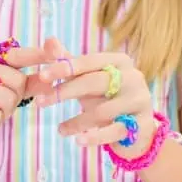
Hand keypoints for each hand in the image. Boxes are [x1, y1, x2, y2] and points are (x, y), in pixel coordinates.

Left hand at [36, 38, 154, 151]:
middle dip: (65, 92)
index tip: (41, 77)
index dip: (63, 68)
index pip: (88, 61)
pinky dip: (94, 137)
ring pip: (102, 110)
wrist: (138, 129)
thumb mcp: (89, 80)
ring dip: (77, 121)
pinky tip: (79, 141)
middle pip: (95, 82)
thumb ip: (70, 64)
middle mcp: (133, 77)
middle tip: (40, 102)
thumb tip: (49, 40)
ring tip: (61, 130)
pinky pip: (113, 131)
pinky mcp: (142, 125)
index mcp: (120, 61)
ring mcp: (139, 100)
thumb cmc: (109, 99)